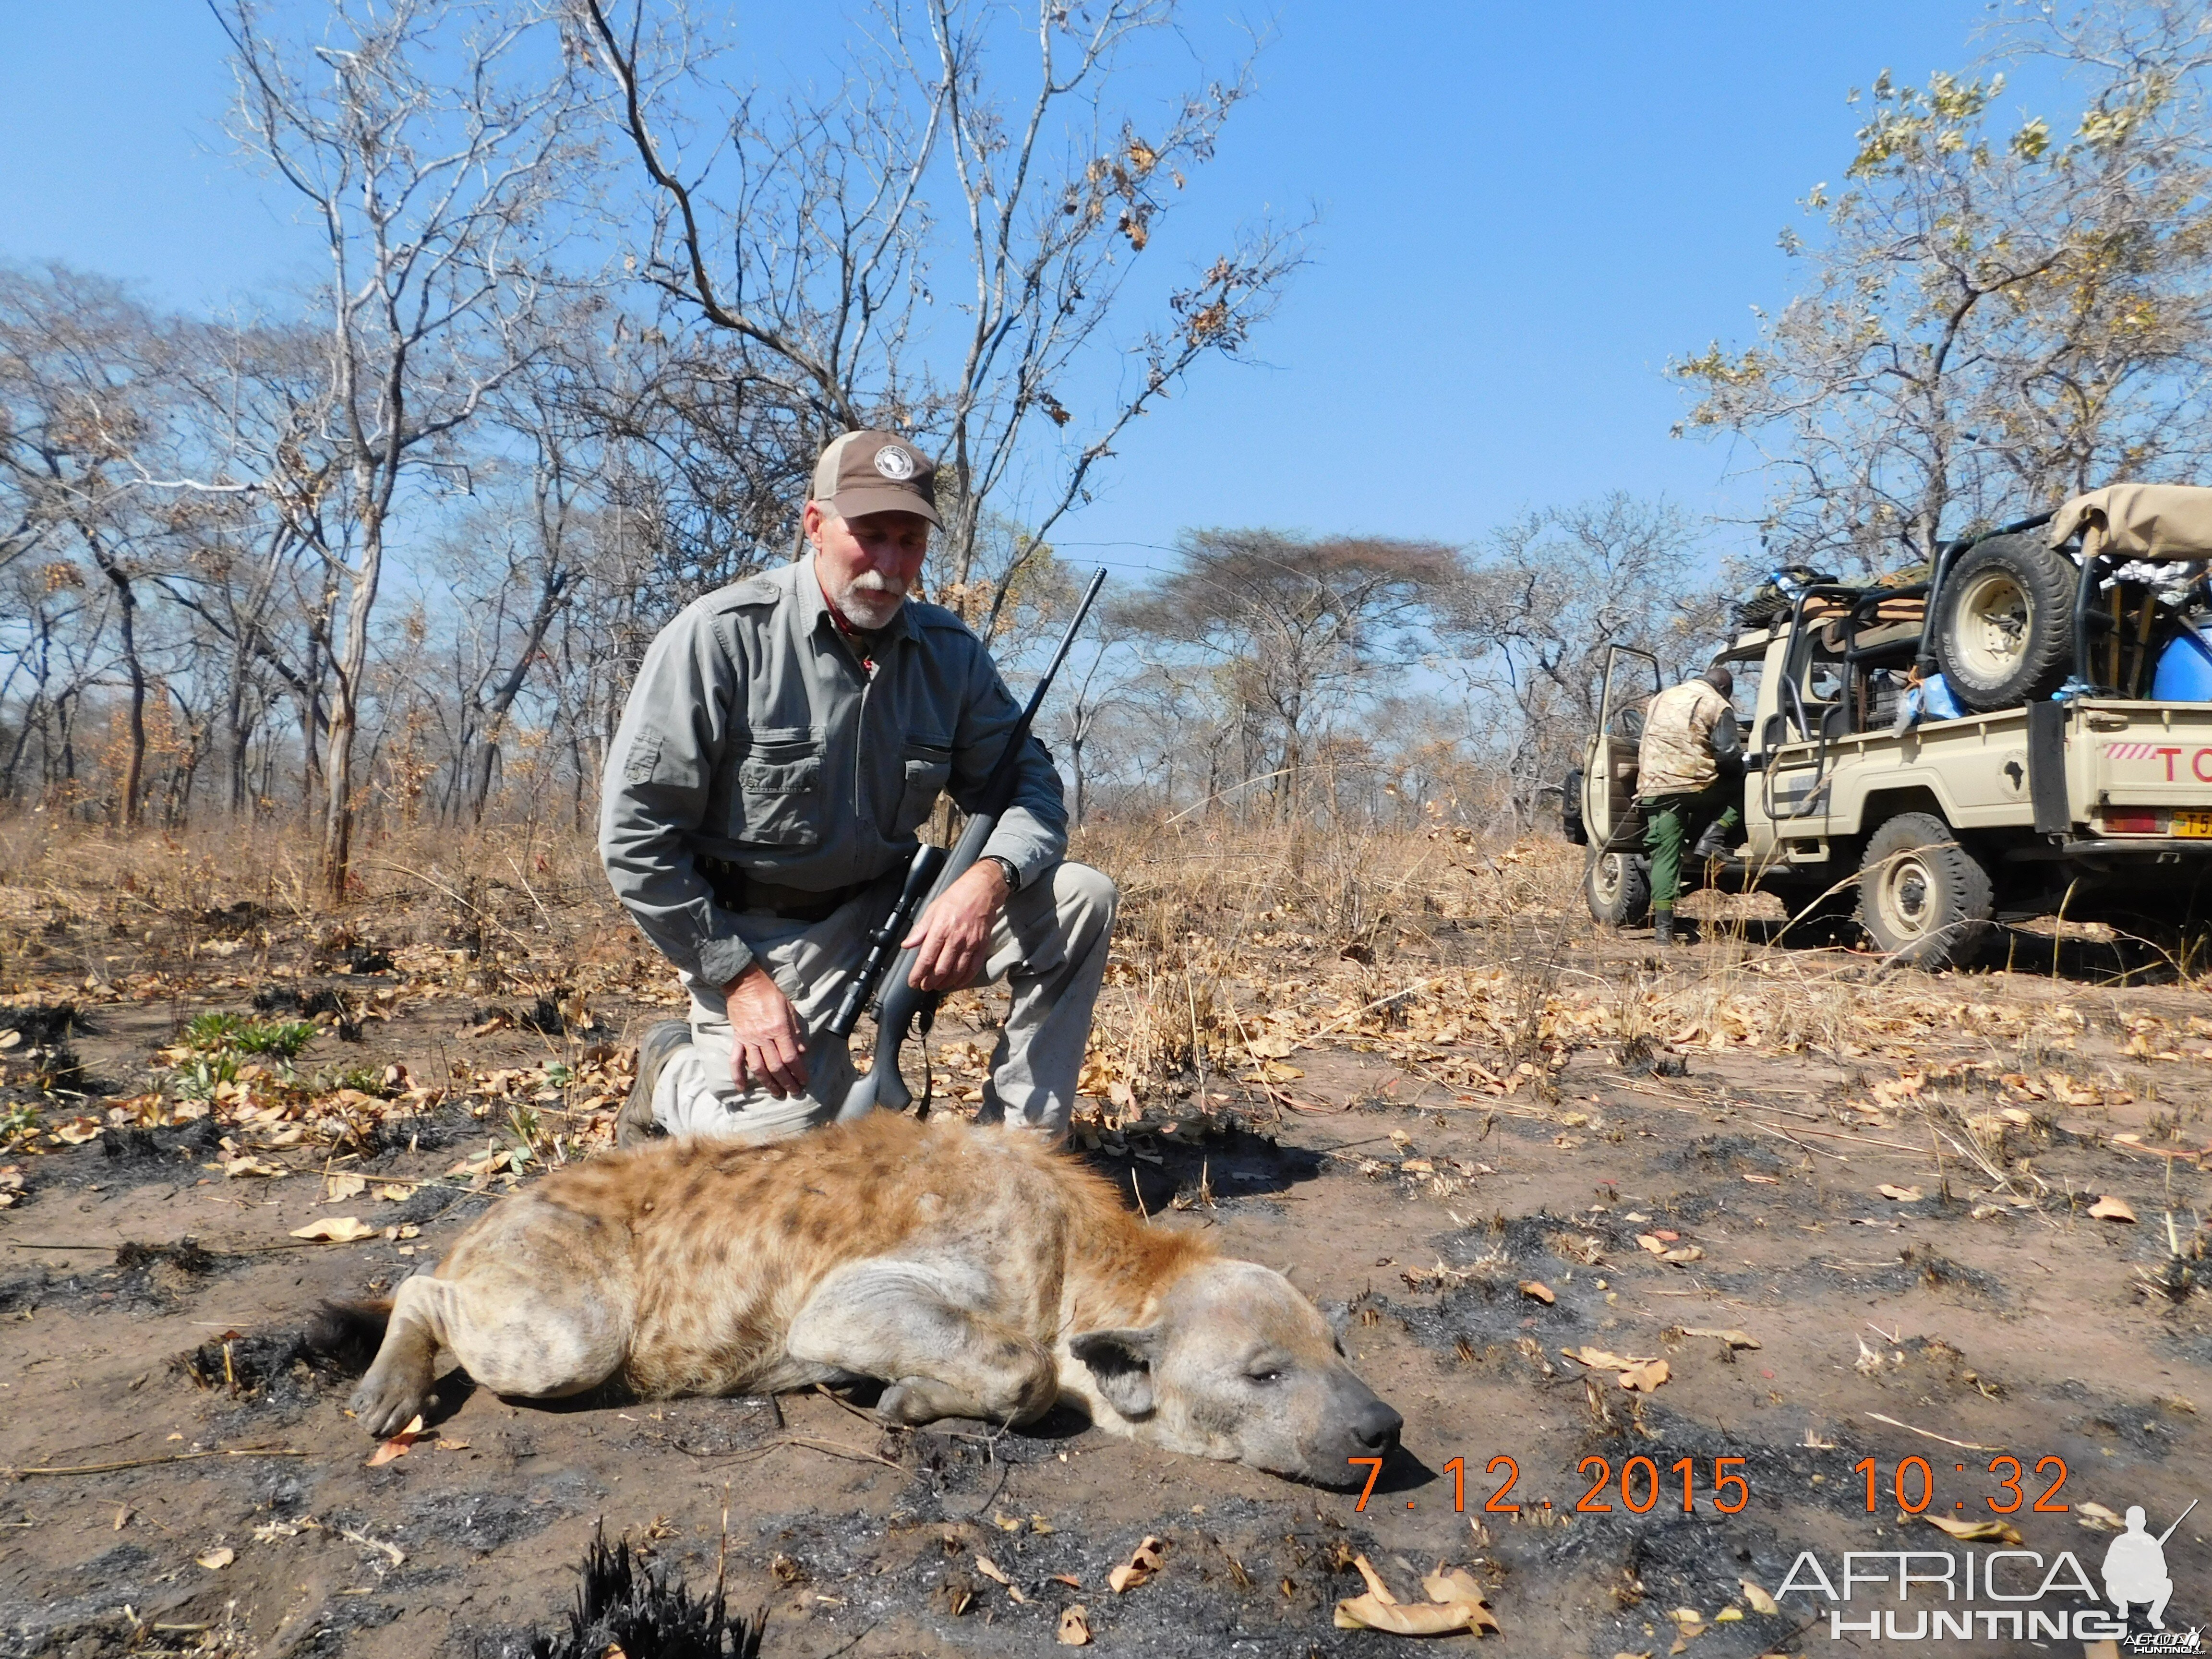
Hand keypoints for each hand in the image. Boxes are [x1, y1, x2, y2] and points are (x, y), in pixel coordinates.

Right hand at [722, 963, 808, 1097]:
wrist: (744, 983)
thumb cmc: (769, 993)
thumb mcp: (789, 1008)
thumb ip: (796, 1031)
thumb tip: (802, 1051)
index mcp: (779, 1028)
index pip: (791, 1056)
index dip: (799, 1071)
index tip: (804, 1081)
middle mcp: (763, 1037)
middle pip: (776, 1066)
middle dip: (787, 1081)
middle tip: (794, 1091)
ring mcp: (748, 1039)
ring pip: (758, 1067)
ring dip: (768, 1083)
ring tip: (777, 1093)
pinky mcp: (737, 1039)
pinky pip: (736, 1060)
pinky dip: (737, 1076)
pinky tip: (741, 1088)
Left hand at [902, 861, 1008, 991]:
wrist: (982, 890)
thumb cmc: (956, 897)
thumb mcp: (933, 909)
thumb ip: (920, 930)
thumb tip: (907, 944)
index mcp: (940, 929)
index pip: (926, 958)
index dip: (918, 974)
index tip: (913, 982)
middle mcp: (955, 939)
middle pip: (941, 969)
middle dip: (930, 982)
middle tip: (924, 986)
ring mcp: (970, 944)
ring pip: (957, 972)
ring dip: (946, 983)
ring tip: (938, 986)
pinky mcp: (982, 945)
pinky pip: (973, 968)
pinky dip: (964, 979)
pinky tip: (957, 982)